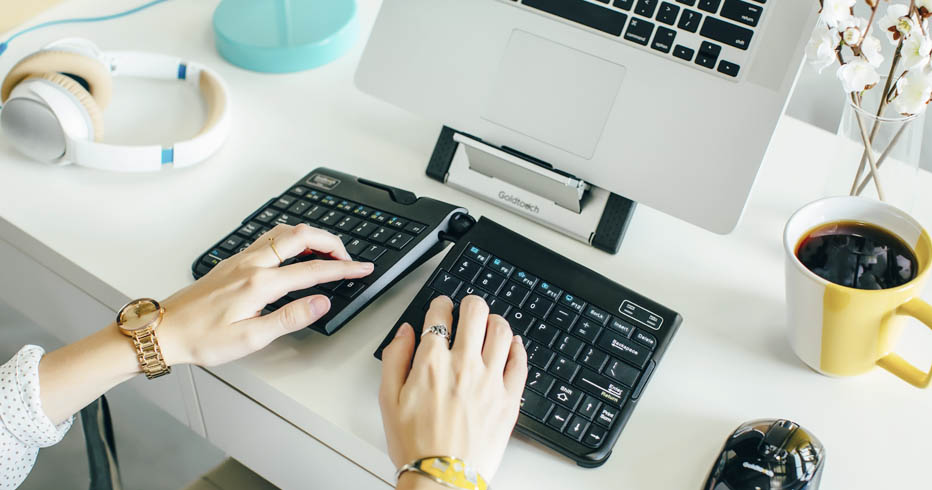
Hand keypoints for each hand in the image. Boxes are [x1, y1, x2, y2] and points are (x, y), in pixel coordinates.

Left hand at [157, 223, 373, 366]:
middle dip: (332, 243)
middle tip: (349, 258)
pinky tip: (294, 251)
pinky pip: (269, 238)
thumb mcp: (250, 339)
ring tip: (327, 251)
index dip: (343, 269)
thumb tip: (321, 303)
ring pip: (284, 232)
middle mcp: (251, 265)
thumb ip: (289, 318)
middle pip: (301, 237)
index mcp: (259, 284)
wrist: (163, 331)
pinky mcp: (232, 262)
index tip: (362, 269)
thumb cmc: (201, 339)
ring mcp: (240, 259)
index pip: (313, 271)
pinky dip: (291, 239)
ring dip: (311, 237)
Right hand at [379, 295, 528, 482]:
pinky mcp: (509, 398)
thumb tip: (404, 333)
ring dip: (494, 320)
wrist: (443, 478)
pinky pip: (520, 361)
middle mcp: (464, 365)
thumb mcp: (388, 400)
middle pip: (475, 312)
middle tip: (467, 309)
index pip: (440, 314)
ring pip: (502, 330)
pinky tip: (511, 345)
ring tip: (489, 324)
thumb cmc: (416, 445)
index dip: (440, 304)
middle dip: (470, 304)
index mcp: (432, 363)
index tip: (441, 308)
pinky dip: (517, 346)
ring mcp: (490, 380)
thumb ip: (394, 358)